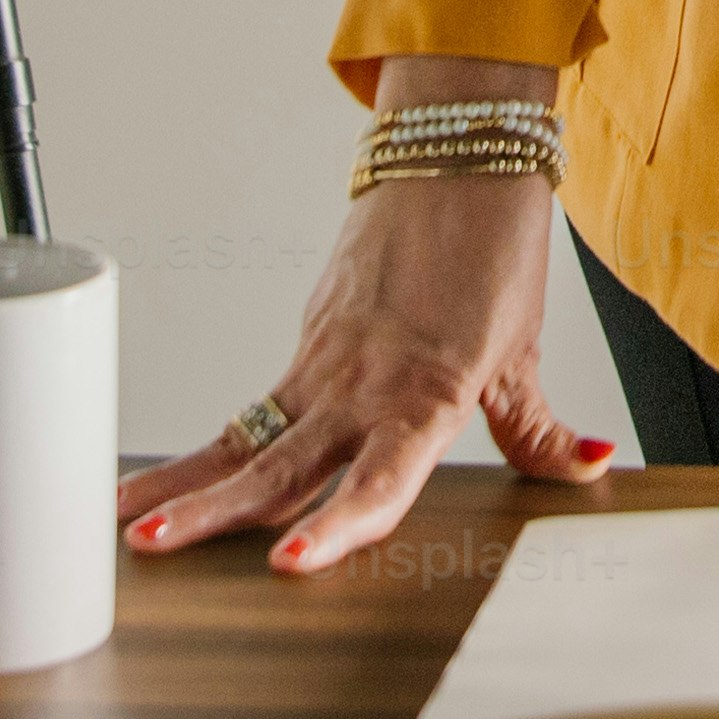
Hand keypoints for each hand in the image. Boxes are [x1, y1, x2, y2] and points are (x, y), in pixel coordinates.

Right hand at [116, 58, 611, 572]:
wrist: (458, 156)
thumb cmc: (496, 249)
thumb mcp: (524, 350)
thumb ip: (540, 429)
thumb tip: (589, 466)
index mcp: (427, 394)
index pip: (377, 478)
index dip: (334, 525)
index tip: (286, 562)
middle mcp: (366, 384)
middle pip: (282, 463)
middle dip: (214, 510)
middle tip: (156, 548)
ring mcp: (327, 361)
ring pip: (249, 437)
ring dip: (187, 482)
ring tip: (129, 523)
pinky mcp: (308, 338)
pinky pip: (253, 408)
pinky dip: (208, 450)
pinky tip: (163, 483)